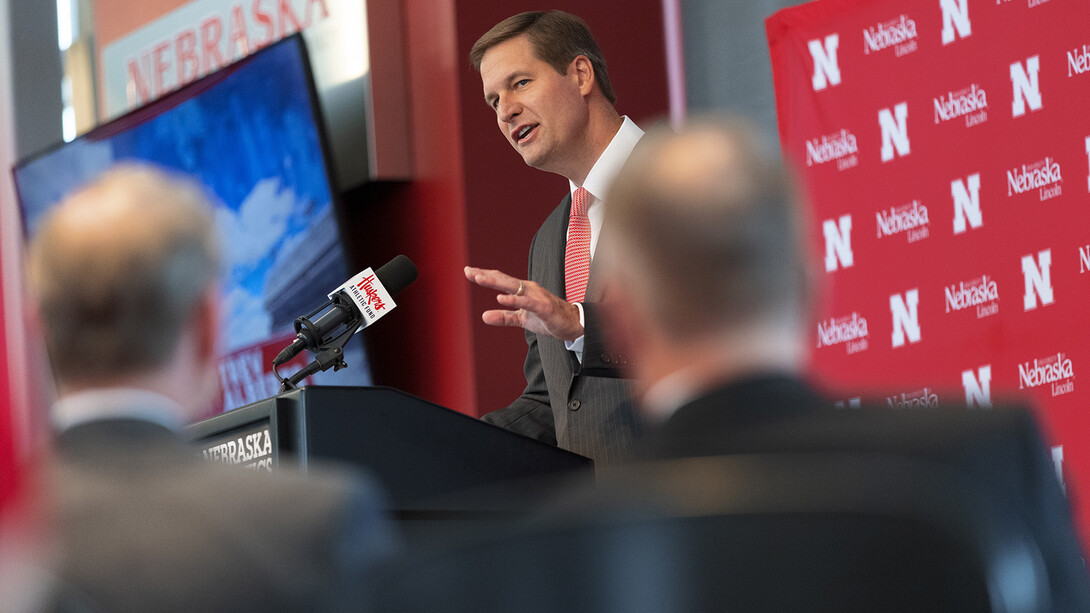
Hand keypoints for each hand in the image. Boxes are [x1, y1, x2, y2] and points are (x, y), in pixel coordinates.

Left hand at [464, 266, 583, 340]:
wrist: (571, 324)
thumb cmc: (547, 318)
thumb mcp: (522, 319)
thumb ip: (504, 317)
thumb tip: (484, 316)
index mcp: (523, 291)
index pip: (501, 280)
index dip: (485, 275)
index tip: (468, 271)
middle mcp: (528, 289)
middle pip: (504, 280)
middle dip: (486, 275)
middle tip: (469, 272)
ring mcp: (536, 297)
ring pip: (514, 287)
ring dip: (496, 282)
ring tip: (479, 278)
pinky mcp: (544, 308)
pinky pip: (527, 303)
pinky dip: (514, 300)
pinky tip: (500, 298)